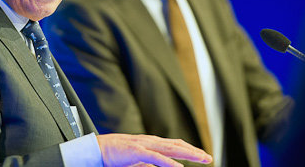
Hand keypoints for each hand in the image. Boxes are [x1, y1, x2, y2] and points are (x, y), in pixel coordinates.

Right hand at [96, 133, 212, 166]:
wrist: (96, 149)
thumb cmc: (113, 155)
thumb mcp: (134, 161)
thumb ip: (147, 163)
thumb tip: (160, 166)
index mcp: (149, 142)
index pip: (173, 144)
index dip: (188, 148)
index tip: (200, 154)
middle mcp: (148, 141)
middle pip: (176, 145)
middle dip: (193, 151)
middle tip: (208, 157)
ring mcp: (143, 144)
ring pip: (170, 149)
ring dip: (187, 154)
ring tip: (201, 158)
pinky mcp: (136, 151)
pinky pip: (155, 157)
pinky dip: (168, 162)